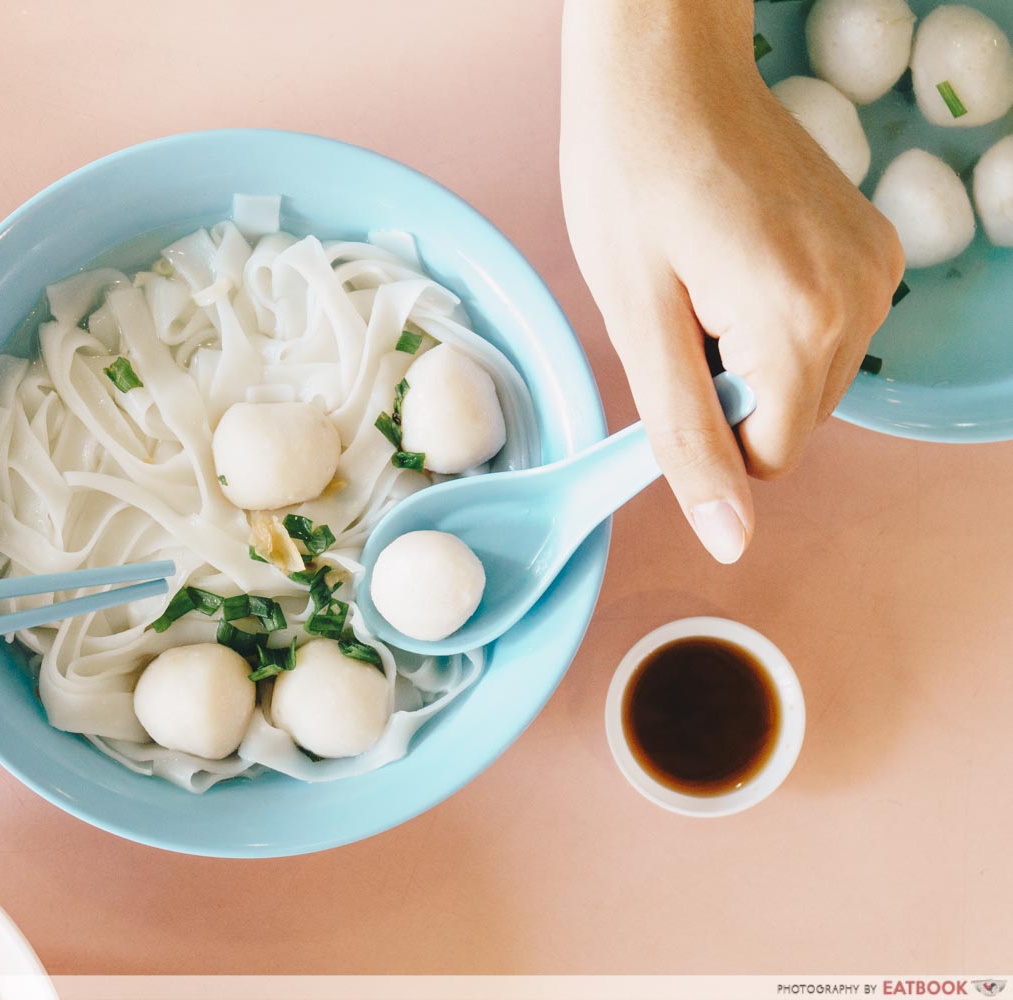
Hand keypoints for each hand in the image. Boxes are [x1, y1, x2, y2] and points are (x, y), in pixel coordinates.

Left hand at [560, 0, 904, 562]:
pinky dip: (770, 316)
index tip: (667, 355)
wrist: (664, 64)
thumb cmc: (630, 174)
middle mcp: (864, 300)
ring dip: (745, 351)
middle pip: (789, 420)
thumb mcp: (636, 318)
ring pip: (803, 378)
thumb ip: (686, 435)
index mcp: (804, 325)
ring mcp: (877, 267)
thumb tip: (730, 540)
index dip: (704, 428)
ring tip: (704, 270)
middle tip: (679, 301)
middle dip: (725, 387)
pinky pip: (819, 329)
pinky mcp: (871, 246)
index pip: (766, 459)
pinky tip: (733, 252)